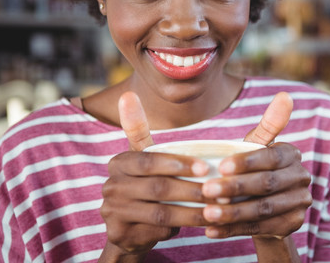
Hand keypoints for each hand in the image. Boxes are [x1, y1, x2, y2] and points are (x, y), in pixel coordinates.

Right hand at [99, 92, 210, 254]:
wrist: (130, 229)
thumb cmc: (146, 185)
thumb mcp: (144, 159)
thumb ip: (138, 129)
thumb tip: (127, 94)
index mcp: (119, 162)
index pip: (150, 160)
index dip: (178, 164)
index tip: (205, 166)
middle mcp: (111, 186)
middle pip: (157, 188)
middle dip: (191, 189)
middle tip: (218, 191)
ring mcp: (112, 212)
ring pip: (160, 213)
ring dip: (192, 212)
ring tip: (216, 210)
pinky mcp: (119, 234)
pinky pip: (156, 233)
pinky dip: (182, 229)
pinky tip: (202, 225)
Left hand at [201, 92, 311, 238]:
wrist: (266, 206)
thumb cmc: (255, 168)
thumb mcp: (258, 147)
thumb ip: (269, 124)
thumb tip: (285, 95)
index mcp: (292, 154)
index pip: (270, 157)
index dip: (246, 162)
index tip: (220, 166)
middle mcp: (301, 178)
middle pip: (266, 185)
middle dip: (234, 188)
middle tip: (206, 190)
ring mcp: (300, 203)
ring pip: (262, 209)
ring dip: (232, 213)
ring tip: (206, 213)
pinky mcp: (292, 225)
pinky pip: (259, 228)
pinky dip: (233, 230)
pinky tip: (211, 230)